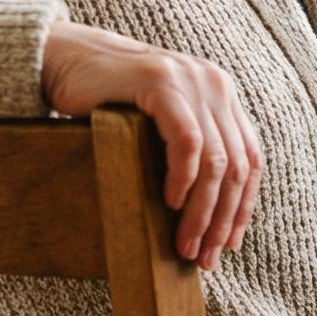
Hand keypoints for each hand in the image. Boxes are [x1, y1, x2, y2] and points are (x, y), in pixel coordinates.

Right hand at [40, 21, 262, 270]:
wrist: (66, 57)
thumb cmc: (107, 100)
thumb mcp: (159, 124)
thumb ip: (189, 149)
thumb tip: (207, 216)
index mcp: (221, 95)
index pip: (250, 158)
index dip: (242, 206)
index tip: (227, 244)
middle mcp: (215, 85)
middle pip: (237, 166)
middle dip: (223, 220)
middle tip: (204, 258)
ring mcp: (191, 81)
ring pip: (215, 161)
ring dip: (202, 211)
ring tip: (185, 244)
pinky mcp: (162, 83)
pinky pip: (187, 141)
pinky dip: (182, 178)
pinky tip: (170, 203)